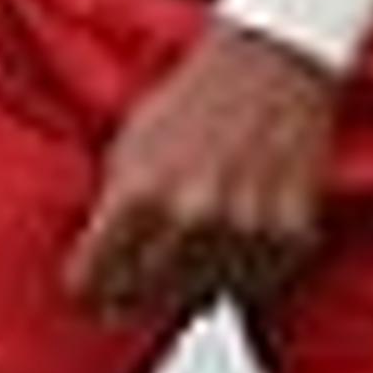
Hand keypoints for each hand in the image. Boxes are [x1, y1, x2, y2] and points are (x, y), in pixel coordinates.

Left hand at [62, 18, 339, 320]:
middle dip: (125, 301)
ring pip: (199, 296)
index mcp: (138, 193)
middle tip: (117, 304)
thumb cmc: (191, 102)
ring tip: (168, 279)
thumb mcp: (125, 146)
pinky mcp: (289, 232)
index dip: (84, 292)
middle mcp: (191, 216)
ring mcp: (244, 227)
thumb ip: (109, 206)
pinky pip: (251, 283)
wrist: (267, 68)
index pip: (95, 275)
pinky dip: (234, 278)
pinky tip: (218, 259)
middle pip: (144, 295)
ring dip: (180, 293)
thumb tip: (93, 261)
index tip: (83, 298)